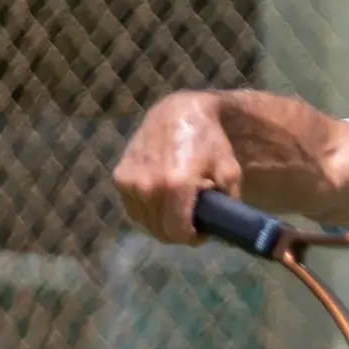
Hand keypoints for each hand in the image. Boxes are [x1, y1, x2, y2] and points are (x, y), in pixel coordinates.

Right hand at [113, 93, 243, 244]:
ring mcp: (130, 181)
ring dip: (162, 221)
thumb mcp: (229, 172)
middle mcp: (148, 185)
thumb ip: (228, 205)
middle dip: (178, 230)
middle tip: (191, 218)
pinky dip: (148, 210)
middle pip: (161, 231)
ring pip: (146, 222)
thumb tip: (220, 229)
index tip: (202, 230)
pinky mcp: (119, 177)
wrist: (179, 111)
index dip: (193, 237)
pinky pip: (134, 209)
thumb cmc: (209, 141)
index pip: (177, 232)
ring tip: (177, 204)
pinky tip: (162, 197)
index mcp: (175, 184)